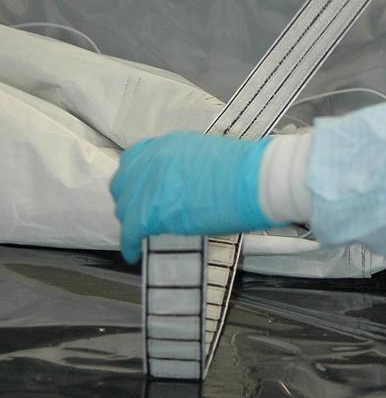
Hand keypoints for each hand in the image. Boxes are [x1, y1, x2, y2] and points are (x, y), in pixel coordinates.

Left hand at [109, 130, 273, 263]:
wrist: (251, 180)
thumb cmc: (241, 169)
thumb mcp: (204, 155)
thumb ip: (183, 166)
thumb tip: (178, 186)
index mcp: (167, 144)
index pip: (134, 160)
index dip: (135, 179)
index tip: (140, 192)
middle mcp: (151, 160)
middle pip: (123, 184)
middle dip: (130, 200)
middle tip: (141, 215)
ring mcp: (148, 185)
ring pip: (125, 208)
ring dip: (131, 222)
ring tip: (140, 235)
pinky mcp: (150, 211)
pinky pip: (130, 232)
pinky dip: (131, 244)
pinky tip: (135, 252)